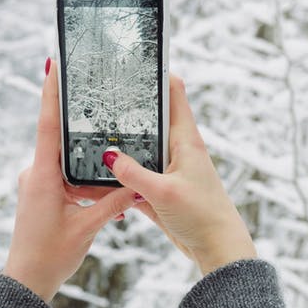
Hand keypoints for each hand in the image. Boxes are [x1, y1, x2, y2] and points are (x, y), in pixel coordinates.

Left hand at [3, 59, 140, 301]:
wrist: (27, 282)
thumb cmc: (49, 256)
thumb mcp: (87, 228)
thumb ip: (113, 204)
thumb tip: (136, 186)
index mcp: (42, 176)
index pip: (48, 125)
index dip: (52, 93)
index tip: (53, 63)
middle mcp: (35, 174)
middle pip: (63, 142)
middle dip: (85, 132)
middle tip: (101, 103)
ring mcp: (37, 185)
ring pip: (68, 165)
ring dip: (91, 171)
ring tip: (116, 175)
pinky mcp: (40, 196)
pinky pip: (66, 181)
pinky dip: (85, 186)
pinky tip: (107, 198)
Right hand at [102, 76, 256, 275]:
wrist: (215, 248)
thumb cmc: (201, 215)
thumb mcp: (163, 192)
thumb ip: (133, 173)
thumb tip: (107, 156)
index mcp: (185, 139)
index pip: (173, 92)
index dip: (156, 72)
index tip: (134, 59)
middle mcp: (177, 149)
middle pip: (149, 119)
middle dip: (127, 108)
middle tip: (100, 94)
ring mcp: (167, 170)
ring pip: (138, 149)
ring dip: (120, 145)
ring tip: (91, 131)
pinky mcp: (159, 190)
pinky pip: (134, 176)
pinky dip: (119, 175)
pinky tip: (98, 173)